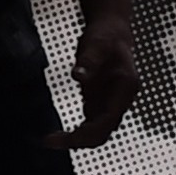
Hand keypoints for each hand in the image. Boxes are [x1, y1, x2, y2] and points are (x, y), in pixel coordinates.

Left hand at [60, 8, 141, 150]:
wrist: (112, 32)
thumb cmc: (108, 36)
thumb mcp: (98, 43)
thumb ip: (89, 60)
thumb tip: (78, 75)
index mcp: (125, 89)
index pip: (108, 121)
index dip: (88, 133)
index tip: (67, 137)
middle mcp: (119, 102)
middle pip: (102, 132)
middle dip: (79, 141)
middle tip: (50, 141)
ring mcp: (109, 104)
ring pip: (96, 132)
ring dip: (75, 140)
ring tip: (50, 140)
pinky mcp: (99, 103)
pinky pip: (88, 125)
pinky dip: (75, 133)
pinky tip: (57, 135)